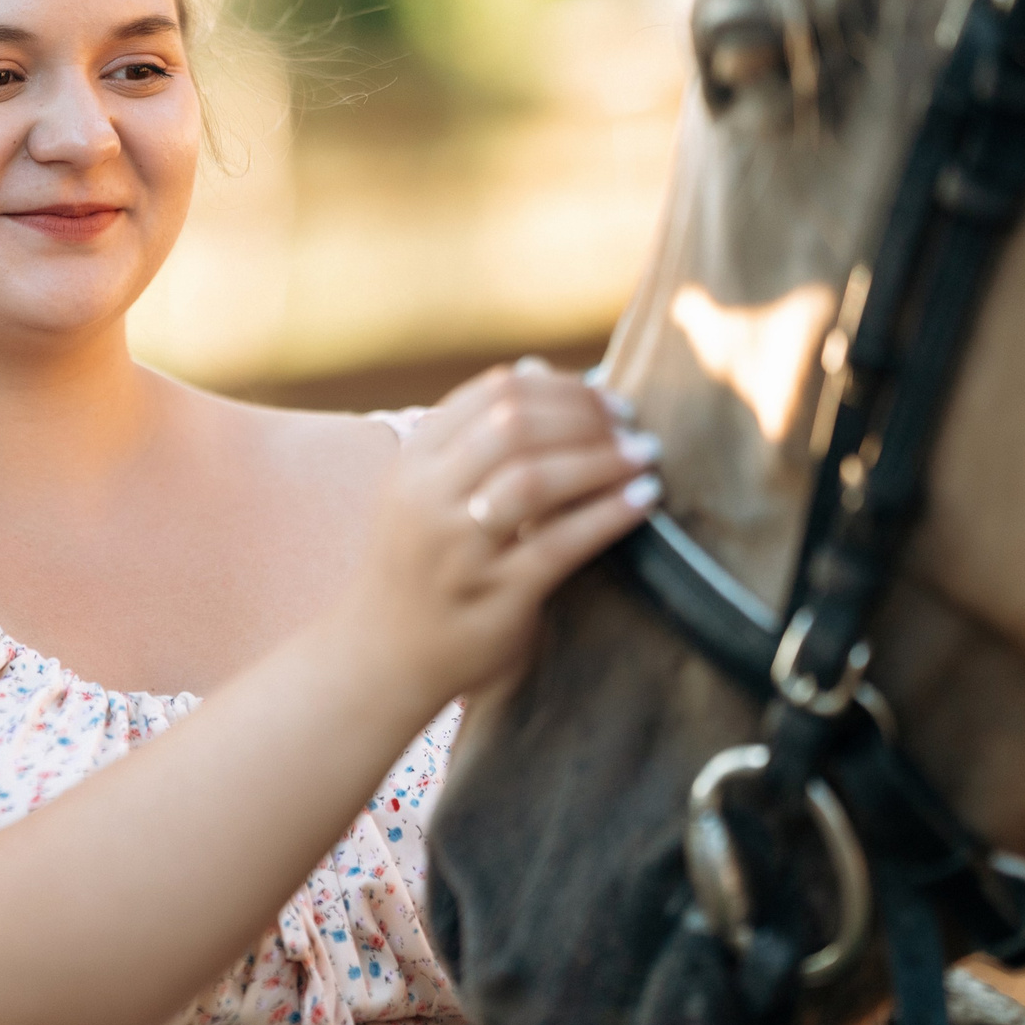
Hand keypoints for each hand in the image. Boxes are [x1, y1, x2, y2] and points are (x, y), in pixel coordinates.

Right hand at [350, 360, 659, 707]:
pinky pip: (559, 544)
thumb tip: (539, 369)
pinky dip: (608, 514)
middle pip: (515, 426)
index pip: (493, 394)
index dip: (560, 386)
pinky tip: (644, 499)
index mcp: (413, 460)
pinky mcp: (493, 596)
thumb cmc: (419, 564)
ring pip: (534, 479)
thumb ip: (474, 438)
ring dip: (601, 458)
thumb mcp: (426, 491)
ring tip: (644, 455)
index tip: (605, 396)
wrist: (380, 655)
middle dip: (585, 417)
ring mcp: (457, 549)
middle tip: (632, 425)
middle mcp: (427, 498)